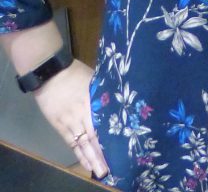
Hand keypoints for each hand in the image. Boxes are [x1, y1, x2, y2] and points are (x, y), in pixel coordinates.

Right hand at [32, 59, 108, 178]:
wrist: (49, 72)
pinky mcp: (59, 125)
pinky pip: (70, 142)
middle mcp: (82, 114)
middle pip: (93, 138)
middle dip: (100, 156)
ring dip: (90, 159)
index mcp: (93, 101)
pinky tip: (84, 162)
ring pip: (81, 144)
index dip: (109, 140)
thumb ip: (103, 95)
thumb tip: (115, 104)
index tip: (120, 152)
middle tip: (108, 171)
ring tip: (98, 171)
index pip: (103, 125)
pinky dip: (77, 153)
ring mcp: (69, 121)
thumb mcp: (94, 80)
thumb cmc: (75, 73)